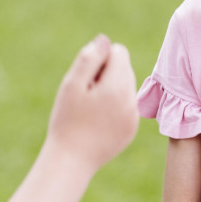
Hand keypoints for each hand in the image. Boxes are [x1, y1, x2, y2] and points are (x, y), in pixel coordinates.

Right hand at [46, 35, 139, 168]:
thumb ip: (89, 58)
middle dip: (105, 74)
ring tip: (90, 109)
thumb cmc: (67, 121)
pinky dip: (113, 107)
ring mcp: (134, 117)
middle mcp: (132, 100)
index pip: (119, 52)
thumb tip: (104, 41)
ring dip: (110, 90)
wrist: (72, 160)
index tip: (85, 78)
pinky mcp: (131, 129)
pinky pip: (126, 106)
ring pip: (126, 87)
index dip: (98, 59)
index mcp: (118, 87)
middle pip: (124, 68)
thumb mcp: (71, 85)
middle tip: (85, 95)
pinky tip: (96, 121)